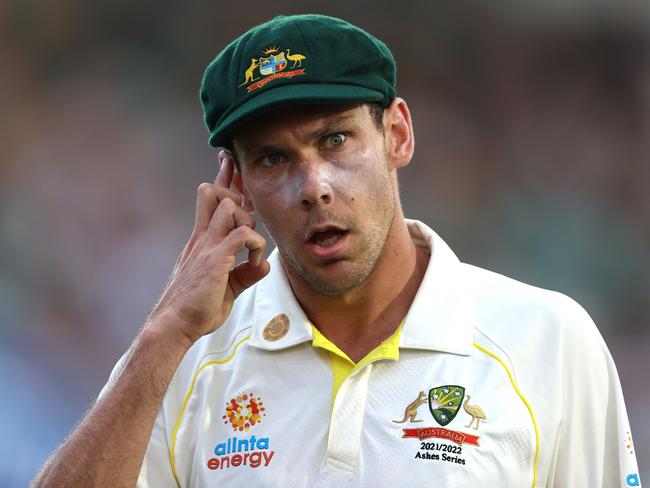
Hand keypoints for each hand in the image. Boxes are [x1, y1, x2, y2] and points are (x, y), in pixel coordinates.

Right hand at [147, 149, 269, 344]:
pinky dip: (255, 243)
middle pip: (215, 191)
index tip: (227, 159)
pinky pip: (243, 234)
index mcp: (201, 241)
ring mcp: (207, 246)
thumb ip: (243, 275)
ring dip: (247, 217)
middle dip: (235, 187)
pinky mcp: (215, 259)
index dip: (221, 178)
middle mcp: (202, 238)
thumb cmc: (195, 310)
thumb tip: (263, 265)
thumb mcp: (225, 289)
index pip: (210, 201)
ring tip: (250, 243)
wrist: (173, 326)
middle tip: (246, 205)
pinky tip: (253, 262)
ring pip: (229, 205)